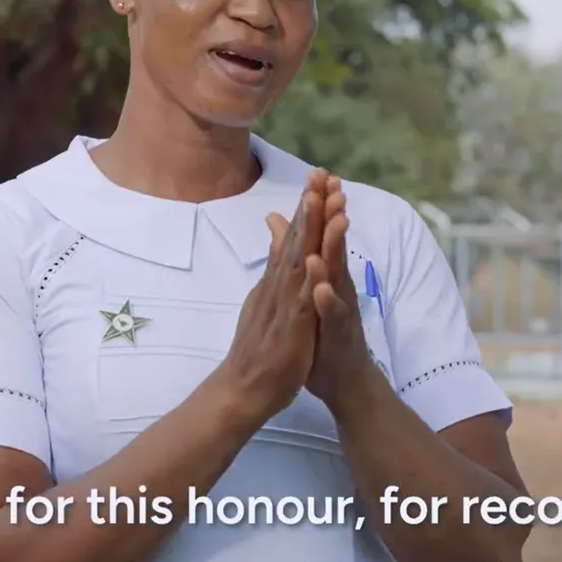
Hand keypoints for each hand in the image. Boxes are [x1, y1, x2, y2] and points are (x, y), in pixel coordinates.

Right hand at [216, 171, 327, 422]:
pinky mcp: (289, 330)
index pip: (292, 237)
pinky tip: (316, 263)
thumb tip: (272, 234)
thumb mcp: (266, 298)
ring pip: (298, 263)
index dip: (306, 206)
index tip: (318, 176)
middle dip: (308, 206)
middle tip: (320, 173)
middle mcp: (278, 286)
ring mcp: (282, 305)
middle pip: (295, 240)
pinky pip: (301, 303)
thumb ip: (271, 265)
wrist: (241, 388)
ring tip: (321, 202)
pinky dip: (309, 282)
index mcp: (277, 280)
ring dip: (309, 232)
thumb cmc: (257, 346)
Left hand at [305, 174, 373, 406]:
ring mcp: (341, 309)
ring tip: (335, 222)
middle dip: (333, 214)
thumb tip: (278, 220)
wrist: (343, 380)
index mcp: (326, 274)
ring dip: (336, 249)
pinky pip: (334, 316)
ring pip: (338, 275)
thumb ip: (294, 253)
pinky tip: (322, 288)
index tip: (318, 172)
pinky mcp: (339, 334)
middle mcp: (338, 285)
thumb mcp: (306, 290)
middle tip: (333, 183)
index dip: (320, 204)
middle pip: (334, 245)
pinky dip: (328, 301)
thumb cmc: (323, 333)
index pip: (321, 234)